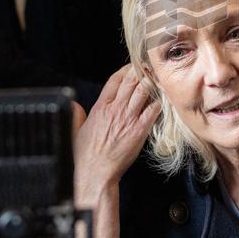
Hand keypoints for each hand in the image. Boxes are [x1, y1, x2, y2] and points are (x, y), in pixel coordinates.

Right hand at [72, 65, 159, 206]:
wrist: (95, 172)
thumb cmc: (85, 155)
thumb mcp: (75, 130)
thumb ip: (77, 114)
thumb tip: (74, 104)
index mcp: (100, 107)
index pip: (115, 80)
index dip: (125, 70)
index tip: (131, 67)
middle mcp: (115, 109)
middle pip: (131, 81)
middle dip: (141, 70)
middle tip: (148, 66)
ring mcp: (128, 119)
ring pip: (143, 91)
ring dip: (152, 82)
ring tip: (158, 77)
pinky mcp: (139, 130)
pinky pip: (153, 110)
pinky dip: (159, 101)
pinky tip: (164, 98)